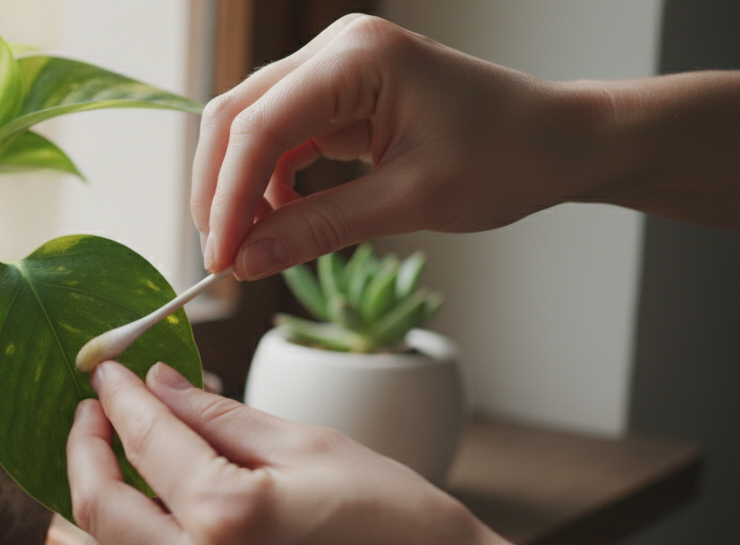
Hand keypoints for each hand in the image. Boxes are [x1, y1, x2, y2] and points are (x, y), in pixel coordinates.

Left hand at [66, 360, 527, 544]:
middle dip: (82, 449)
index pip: (144, 442)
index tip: (108, 370)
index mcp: (229, 518)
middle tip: (95, 411)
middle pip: (96, 508)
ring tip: (115, 463)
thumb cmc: (406, 528)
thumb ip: (221, 417)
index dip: (117, 397)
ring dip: (94, 508)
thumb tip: (161, 386)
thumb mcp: (313, 446)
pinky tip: (151, 513)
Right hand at [193, 15, 584, 277]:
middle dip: (219, 190)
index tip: (220, 259)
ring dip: (238, 189)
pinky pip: (280, 139)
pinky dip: (267, 184)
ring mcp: (335, 69)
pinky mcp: (339, 96)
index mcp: (358, 58)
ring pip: (250, 128)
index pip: (259, 126)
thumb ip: (318, 229)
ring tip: (248, 248)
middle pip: (237, 116)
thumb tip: (246, 261)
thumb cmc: (507, 157)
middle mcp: (336, 49)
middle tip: (220, 258)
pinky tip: (276, 223)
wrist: (558, 141)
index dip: (228, 197)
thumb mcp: (410, 202)